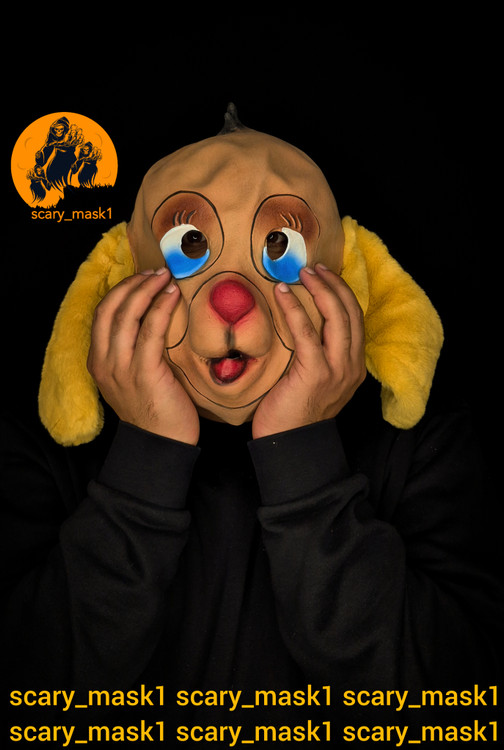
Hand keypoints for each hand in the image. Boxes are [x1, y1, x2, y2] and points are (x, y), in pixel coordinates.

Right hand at [87, 268, 199, 444]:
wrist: (161, 446)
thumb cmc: (154, 411)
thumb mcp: (132, 379)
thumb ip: (132, 352)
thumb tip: (151, 319)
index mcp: (98, 362)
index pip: (102, 314)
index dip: (120, 291)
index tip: (142, 278)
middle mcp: (105, 362)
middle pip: (111, 308)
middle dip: (133, 284)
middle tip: (156, 272)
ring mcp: (122, 367)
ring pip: (128, 315)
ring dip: (147, 289)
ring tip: (166, 277)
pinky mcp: (144, 372)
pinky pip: (150, 330)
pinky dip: (161, 308)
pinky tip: (173, 297)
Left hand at [252, 264, 365, 438]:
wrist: (290, 445)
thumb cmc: (295, 414)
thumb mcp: (316, 382)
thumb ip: (317, 357)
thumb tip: (299, 324)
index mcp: (354, 367)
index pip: (356, 319)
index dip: (342, 293)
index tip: (324, 275)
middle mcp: (351, 366)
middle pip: (350, 313)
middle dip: (333, 284)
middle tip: (313, 268)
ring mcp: (337, 370)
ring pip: (336, 317)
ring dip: (320, 289)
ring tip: (302, 273)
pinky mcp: (315, 373)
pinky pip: (306, 332)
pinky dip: (294, 309)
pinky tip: (281, 294)